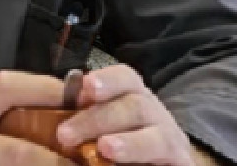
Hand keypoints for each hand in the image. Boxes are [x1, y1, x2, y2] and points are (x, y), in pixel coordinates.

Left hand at [56, 65, 195, 164]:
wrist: (156, 162)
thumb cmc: (121, 145)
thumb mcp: (100, 129)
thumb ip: (82, 123)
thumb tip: (56, 125)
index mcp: (134, 98)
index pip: (125, 79)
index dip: (106, 80)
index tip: (83, 87)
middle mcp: (155, 115)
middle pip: (134, 105)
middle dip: (99, 118)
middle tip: (65, 134)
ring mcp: (170, 140)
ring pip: (156, 135)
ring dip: (129, 142)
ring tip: (105, 148)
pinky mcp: (180, 162)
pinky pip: (167, 156)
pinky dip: (142, 156)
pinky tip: (124, 163)